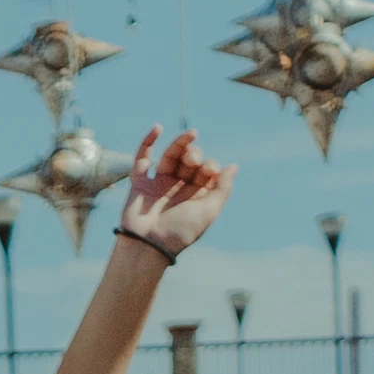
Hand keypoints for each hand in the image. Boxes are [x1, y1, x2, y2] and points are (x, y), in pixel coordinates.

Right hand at [113, 127, 230, 262]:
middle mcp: (177, 188)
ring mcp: (158, 184)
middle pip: (189, 161)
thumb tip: (233, 166)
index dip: (210, 166)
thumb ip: (223, 189)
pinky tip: (158, 128)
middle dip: (195, 155)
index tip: (210, 172)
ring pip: (170, 156)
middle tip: (194, 162)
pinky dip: (148, 142)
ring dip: (180, 144)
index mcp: (195, 195)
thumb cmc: (180, 231)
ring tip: (192, 134)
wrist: (148, 245)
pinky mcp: (139, 182)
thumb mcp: (209, 211)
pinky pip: (142, 158)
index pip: (206, 171)